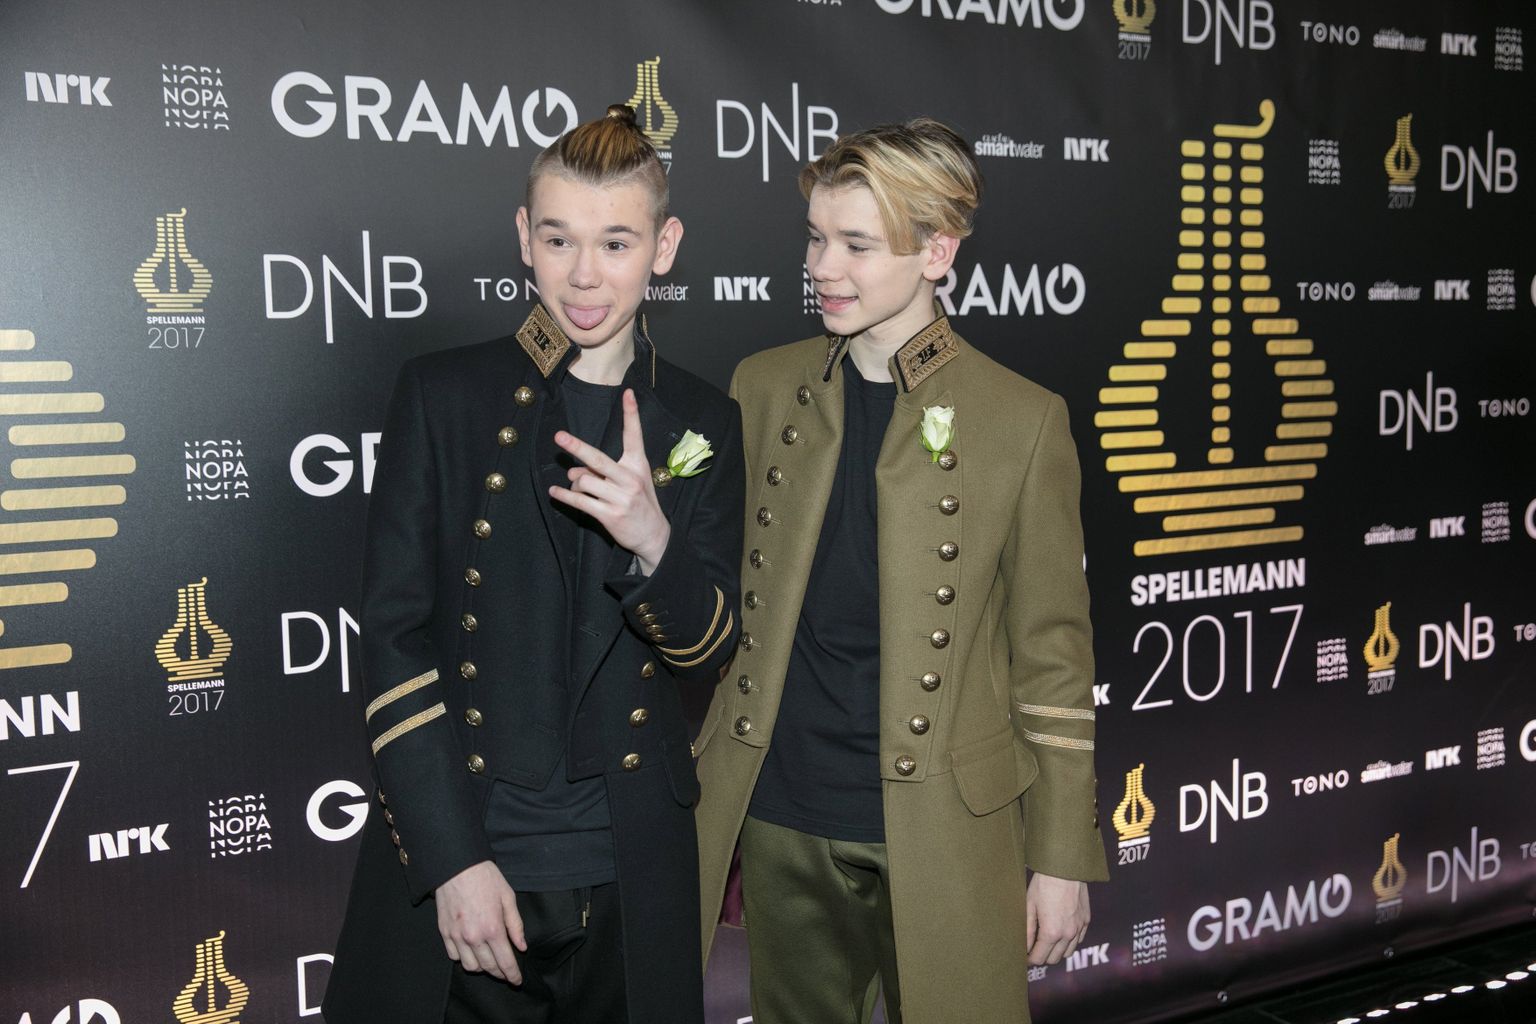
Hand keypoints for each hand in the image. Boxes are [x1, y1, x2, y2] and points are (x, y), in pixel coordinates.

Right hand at [435, 860, 526, 982]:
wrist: (457, 866)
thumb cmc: (486, 878)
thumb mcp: (508, 898)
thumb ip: (516, 925)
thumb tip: (522, 946)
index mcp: (493, 928)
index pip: (505, 962)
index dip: (512, 975)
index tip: (517, 981)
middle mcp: (474, 937)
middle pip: (488, 967)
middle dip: (500, 973)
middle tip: (506, 973)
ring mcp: (457, 936)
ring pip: (470, 966)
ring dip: (481, 968)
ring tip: (489, 961)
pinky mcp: (444, 932)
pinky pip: (454, 956)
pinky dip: (463, 958)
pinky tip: (471, 951)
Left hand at [549, 388, 671, 573]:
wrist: (654, 535)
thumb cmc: (640, 503)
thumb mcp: (632, 482)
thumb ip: (606, 473)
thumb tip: (575, 472)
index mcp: (637, 465)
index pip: (634, 436)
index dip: (631, 413)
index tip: (627, 393)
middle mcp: (629, 479)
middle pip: (598, 458)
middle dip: (577, 447)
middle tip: (559, 437)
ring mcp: (620, 498)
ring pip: (585, 481)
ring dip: (574, 483)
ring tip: (575, 487)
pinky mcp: (610, 515)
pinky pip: (580, 501)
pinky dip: (564, 496)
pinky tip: (555, 492)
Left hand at [1025, 872, 1089, 966]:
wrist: (1065, 868)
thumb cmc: (1044, 884)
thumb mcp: (1029, 906)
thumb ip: (1027, 930)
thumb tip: (1024, 947)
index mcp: (1051, 932)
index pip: (1039, 958)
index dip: (1030, 960)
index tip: (1025, 957)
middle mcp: (1068, 934)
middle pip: (1054, 959)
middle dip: (1042, 957)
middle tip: (1033, 949)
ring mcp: (1079, 928)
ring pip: (1068, 952)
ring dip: (1057, 951)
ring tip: (1046, 942)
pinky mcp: (1086, 920)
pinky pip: (1079, 940)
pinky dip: (1069, 941)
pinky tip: (1061, 933)